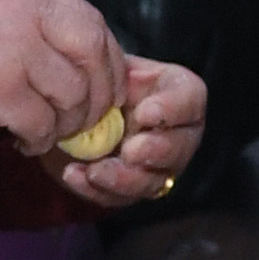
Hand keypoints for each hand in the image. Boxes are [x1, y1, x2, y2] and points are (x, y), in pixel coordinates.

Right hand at [0, 0, 126, 147]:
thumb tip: (74, 60)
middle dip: (99, 94)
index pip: (90, 20)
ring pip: (71, 95)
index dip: (106, 60)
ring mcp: (11, 46)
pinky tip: (17, 142)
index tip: (102, 88)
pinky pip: (41, 123)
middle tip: (86, 120)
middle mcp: (22, 7)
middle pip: (93, 54)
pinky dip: (36, 140)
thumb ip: (23, 21)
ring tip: (40, 132)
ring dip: (63, 124)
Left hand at [52, 53, 206, 207]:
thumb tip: (100, 72)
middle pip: (180, 148)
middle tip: (130, 151)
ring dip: (125, 180)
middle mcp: (175, 132)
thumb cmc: (94, 75)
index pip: (190, 100)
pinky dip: (95, 190)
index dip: (172, 110)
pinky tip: (74, 175)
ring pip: (152, 181)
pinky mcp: (127, 188)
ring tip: (95, 171)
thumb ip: (109, 69)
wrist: (68, 105)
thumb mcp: (102, 62)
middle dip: (156, 152)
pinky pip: (118, 197)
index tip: (144, 113)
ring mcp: (155, 165)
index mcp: (176, 93)